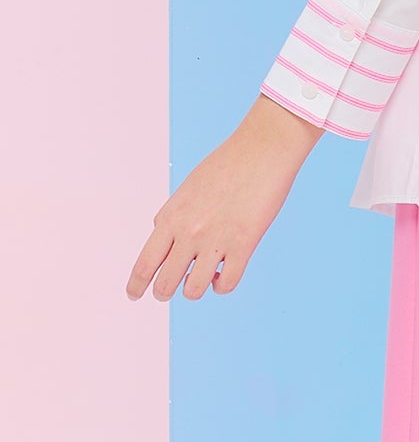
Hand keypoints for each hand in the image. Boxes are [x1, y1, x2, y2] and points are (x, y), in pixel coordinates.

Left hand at [126, 94, 324, 302]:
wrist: (262, 147)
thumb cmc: (227, 163)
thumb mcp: (188, 188)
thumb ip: (171, 214)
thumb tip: (160, 236)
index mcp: (172, 216)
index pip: (144, 264)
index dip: (135, 286)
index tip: (133, 294)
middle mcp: (190, 231)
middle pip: (165, 285)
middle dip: (164, 292)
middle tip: (170, 288)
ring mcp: (217, 239)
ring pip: (193, 291)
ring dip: (194, 289)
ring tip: (203, 276)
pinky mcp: (245, 244)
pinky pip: (227, 285)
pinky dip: (222, 285)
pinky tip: (224, 272)